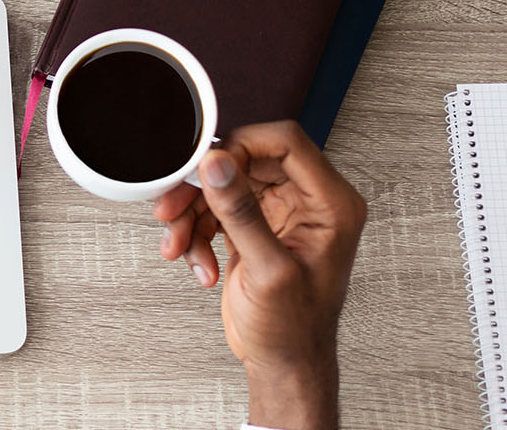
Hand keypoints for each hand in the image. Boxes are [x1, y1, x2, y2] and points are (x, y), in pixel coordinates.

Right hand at [154, 121, 366, 428]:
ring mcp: (279, 215)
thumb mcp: (268, 271)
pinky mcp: (254, 228)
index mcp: (331, 204)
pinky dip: (196, 233)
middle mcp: (308, 203)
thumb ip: (241, 213)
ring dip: (192, 214)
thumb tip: (218, 165)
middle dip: (204, 187)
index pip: (286, 142)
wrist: (282, 363)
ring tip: (179, 244)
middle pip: (245, 161)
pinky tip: (197, 262)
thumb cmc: (293, 329)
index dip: (242, 147)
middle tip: (175, 206)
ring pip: (223, 186)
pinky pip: (214, 210)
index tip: (208, 167)